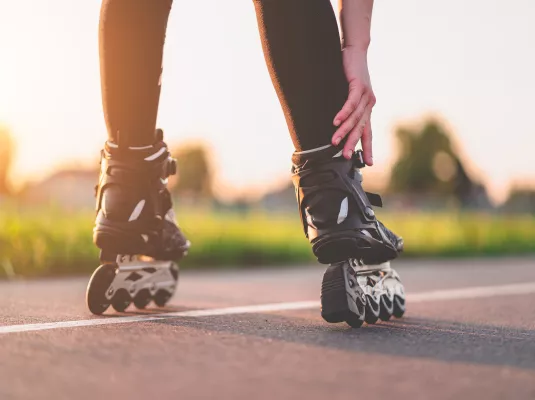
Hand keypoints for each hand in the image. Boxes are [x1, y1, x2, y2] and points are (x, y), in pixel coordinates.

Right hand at [331, 46, 374, 164]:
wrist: (355, 51)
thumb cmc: (348, 73)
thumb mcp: (348, 95)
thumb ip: (346, 110)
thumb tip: (335, 124)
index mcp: (367, 108)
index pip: (368, 132)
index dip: (368, 147)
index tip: (368, 163)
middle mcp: (369, 104)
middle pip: (361, 129)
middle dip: (352, 144)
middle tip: (345, 157)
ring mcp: (366, 95)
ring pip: (355, 118)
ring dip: (343, 131)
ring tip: (334, 142)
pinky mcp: (359, 86)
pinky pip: (351, 103)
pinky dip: (343, 113)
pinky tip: (335, 122)